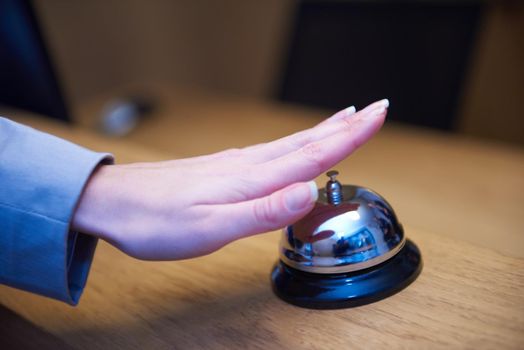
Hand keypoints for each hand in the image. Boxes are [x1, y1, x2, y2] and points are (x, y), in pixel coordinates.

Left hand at [72, 99, 388, 259]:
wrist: (113, 202)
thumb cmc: (155, 220)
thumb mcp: (210, 227)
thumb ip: (263, 212)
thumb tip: (308, 192)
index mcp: (251, 178)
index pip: (312, 154)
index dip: (349, 136)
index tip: (377, 116)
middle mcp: (247, 165)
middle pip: (307, 141)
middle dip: (346, 126)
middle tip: (375, 109)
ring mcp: (235, 164)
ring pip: (290, 144)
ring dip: (324, 131)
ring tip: (347, 119)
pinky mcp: (224, 169)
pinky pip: (271, 151)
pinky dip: (295, 143)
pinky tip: (294, 146)